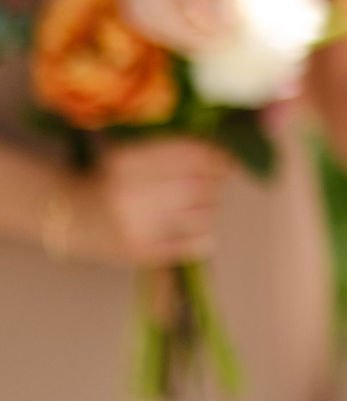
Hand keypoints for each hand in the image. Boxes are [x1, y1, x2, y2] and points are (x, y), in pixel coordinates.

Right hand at [68, 138, 231, 267]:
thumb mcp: (131, 152)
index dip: (218, 159)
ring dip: (209, 210)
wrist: (66, 215)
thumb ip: (173, 149)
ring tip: (198, 208)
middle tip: (212, 185)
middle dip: (215, 184)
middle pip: (201, 186)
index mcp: (132, 161)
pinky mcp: (139, 251)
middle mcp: (133, 192)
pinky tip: (201, 236)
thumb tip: (225, 155)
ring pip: (201, 215)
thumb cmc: (109, 179)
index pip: (193, 156)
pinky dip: (201, 240)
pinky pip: (187, 245)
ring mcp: (136, 224)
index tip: (226, 162)